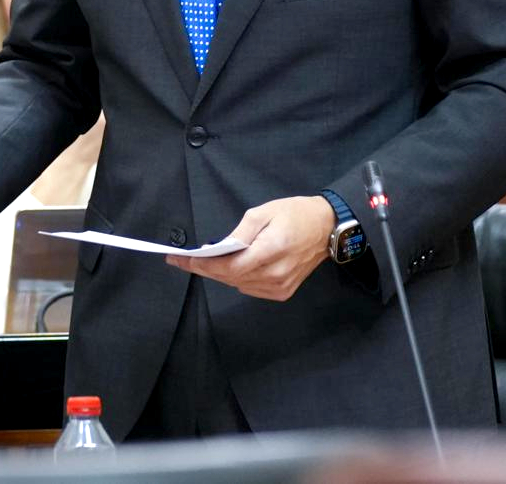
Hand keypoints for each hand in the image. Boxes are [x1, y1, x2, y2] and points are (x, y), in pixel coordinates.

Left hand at [167, 195, 335, 301]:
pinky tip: (230, 267)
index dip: (202, 265)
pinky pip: (250, 288)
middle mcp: (276, 275)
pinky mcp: (283, 293)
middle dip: (204, 269)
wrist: (326, 228)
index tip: (179, 260)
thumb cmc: (294, 214)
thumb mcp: (263, 213)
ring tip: (203, 262)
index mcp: (271, 250)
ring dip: (219, 274)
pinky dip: (236, 278)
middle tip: (182, 261)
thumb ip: (239, 233)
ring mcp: (280, 287)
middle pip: (230, 278)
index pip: (229, 267)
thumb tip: (217, 249)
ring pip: (238, 285)